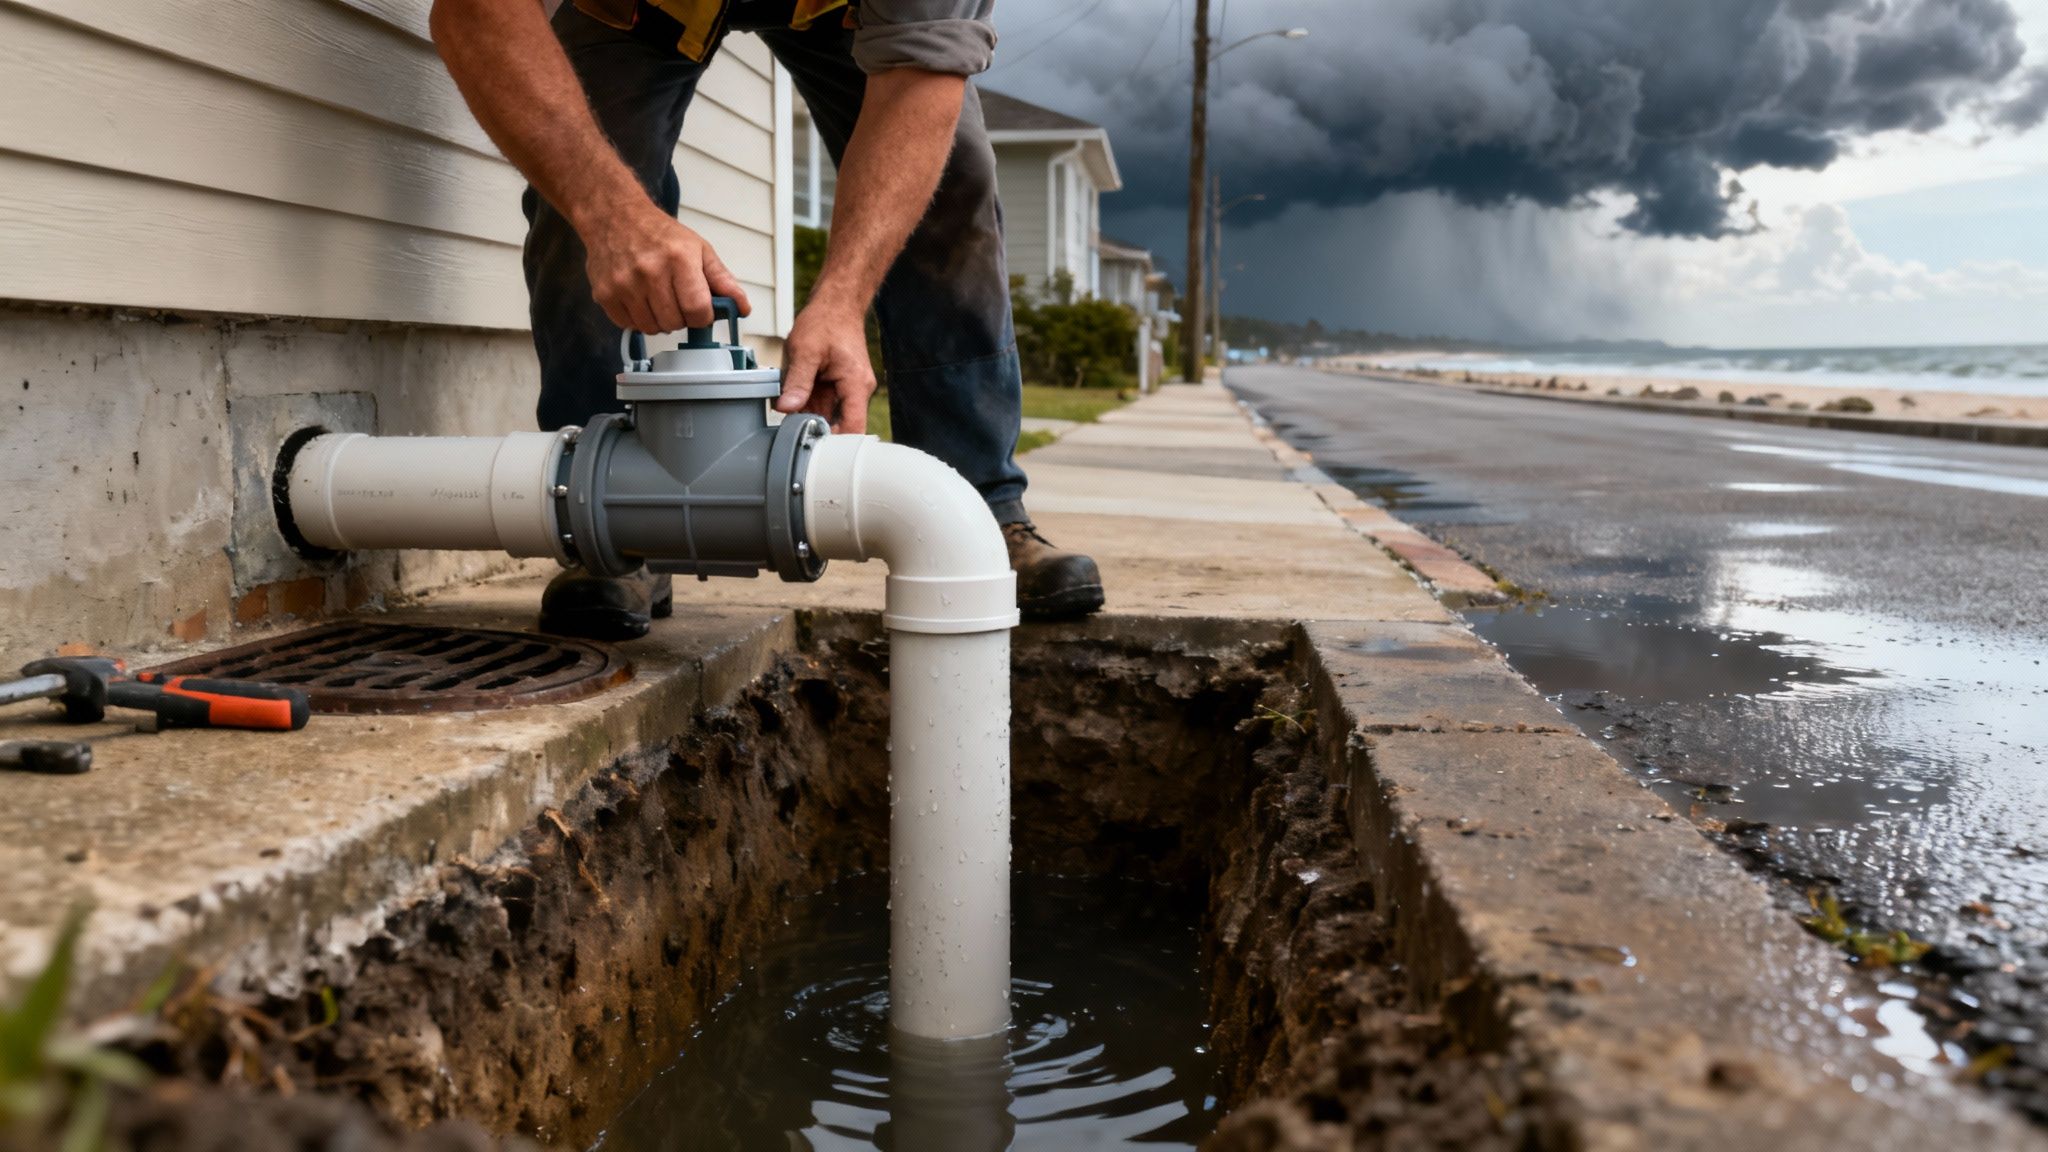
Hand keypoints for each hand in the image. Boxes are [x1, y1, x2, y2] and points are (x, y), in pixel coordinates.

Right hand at [582, 203, 749, 333]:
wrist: (615, 216)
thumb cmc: (659, 233)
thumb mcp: (699, 249)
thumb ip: (722, 279)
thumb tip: (742, 307)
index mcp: (679, 259)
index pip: (698, 310)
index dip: (703, 317)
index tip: (700, 310)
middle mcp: (650, 272)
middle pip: (675, 323)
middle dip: (681, 318)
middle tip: (677, 299)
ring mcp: (625, 284)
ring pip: (652, 328)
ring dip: (659, 320)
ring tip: (658, 298)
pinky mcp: (605, 293)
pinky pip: (629, 325)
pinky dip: (638, 318)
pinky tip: (640, 299)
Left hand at [777, 300, 876, 432]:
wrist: (836, 304)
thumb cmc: (826, 320)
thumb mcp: (805, 350)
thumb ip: (797, 381)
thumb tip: (786, 409)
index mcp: (856, 384)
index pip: (854, 428)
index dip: (837, 444)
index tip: (815, 449)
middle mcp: (856, 390)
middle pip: (840, 426)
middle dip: (816, 430)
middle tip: (792, 433)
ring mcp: (847, 389)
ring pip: (827, 415)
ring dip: (808, 417)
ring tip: (788, 414)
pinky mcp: (836, 386)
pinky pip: (822, 403)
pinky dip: (806, 405)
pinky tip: (792, 401)